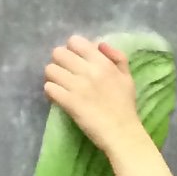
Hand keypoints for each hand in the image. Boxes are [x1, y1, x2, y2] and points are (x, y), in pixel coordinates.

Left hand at [43, 37, 144, 156]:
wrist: (122, 133)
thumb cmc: (125, 106)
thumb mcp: (127, 77)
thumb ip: (117, 57)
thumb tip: (99, 43)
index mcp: (103, 63)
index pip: (75, 42)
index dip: (72, 49)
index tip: (75, 61)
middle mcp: (89, 71)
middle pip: (58, 53)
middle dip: (59, 62)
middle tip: (64, 73)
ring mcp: (77, 86)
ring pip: (50, 70)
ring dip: (53, 77)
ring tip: (59, 86)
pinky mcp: (68, 102)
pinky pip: (49, 88)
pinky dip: (51, 92)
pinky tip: (58, 97)